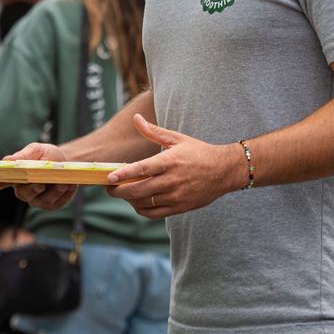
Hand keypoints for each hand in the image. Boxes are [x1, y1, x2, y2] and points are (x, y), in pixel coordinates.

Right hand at [0, 143, 77, 209]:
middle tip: (42, 183)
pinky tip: (69, 184)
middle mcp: (23, 191)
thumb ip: (24, 156)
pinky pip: (56, 202)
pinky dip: (64, 193)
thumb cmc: (48, 155)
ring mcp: (37, 200)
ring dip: (54, 191)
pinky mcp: (51, 205)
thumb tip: (7, 160)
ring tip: (63, 182)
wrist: (68, 162)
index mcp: (16, 176)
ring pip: (42, 200)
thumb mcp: (37, 150)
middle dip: (32, 189)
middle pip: (23, 193)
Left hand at [105, 114, 242, 218]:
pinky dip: (141, 209)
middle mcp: (172, 180)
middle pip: (138, 190)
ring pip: (144, 203)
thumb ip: (154, 131)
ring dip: (129, 200)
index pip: (141, 169)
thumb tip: (136, 119)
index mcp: (170, 161)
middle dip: (119, 191)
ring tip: (124, 192)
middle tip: (109, 188)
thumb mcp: (177, 138)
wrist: (224, 171)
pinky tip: (137, 202)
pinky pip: (154, 213)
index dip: (123, 175)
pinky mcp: (180, 207)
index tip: (109, 178)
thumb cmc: (199, 152)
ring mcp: (176, 196)